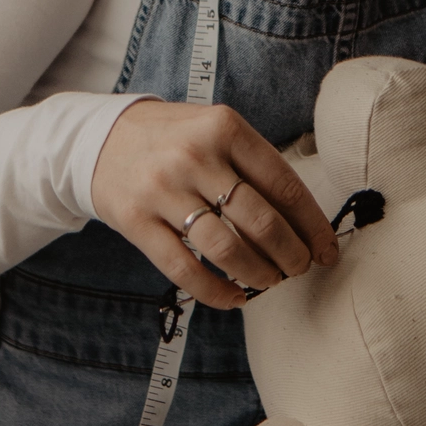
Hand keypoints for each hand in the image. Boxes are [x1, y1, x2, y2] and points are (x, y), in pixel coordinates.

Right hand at [92, 101, 339, 309]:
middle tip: (300, 268)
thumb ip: (255, 164)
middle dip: (291, 254)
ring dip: (258, 274)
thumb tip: (304, 222)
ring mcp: (162, 190)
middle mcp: (194, 156)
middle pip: (260, 220)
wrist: (99, 138)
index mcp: (224, 127)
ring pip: (226, 248)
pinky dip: (215, 291)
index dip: (311, 224)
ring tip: (270, 281)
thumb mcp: (215, 129)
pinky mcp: (136, 221)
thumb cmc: (174, 138)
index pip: (283, 184)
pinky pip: (183, 269)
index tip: (326, 249)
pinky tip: (234, 298)